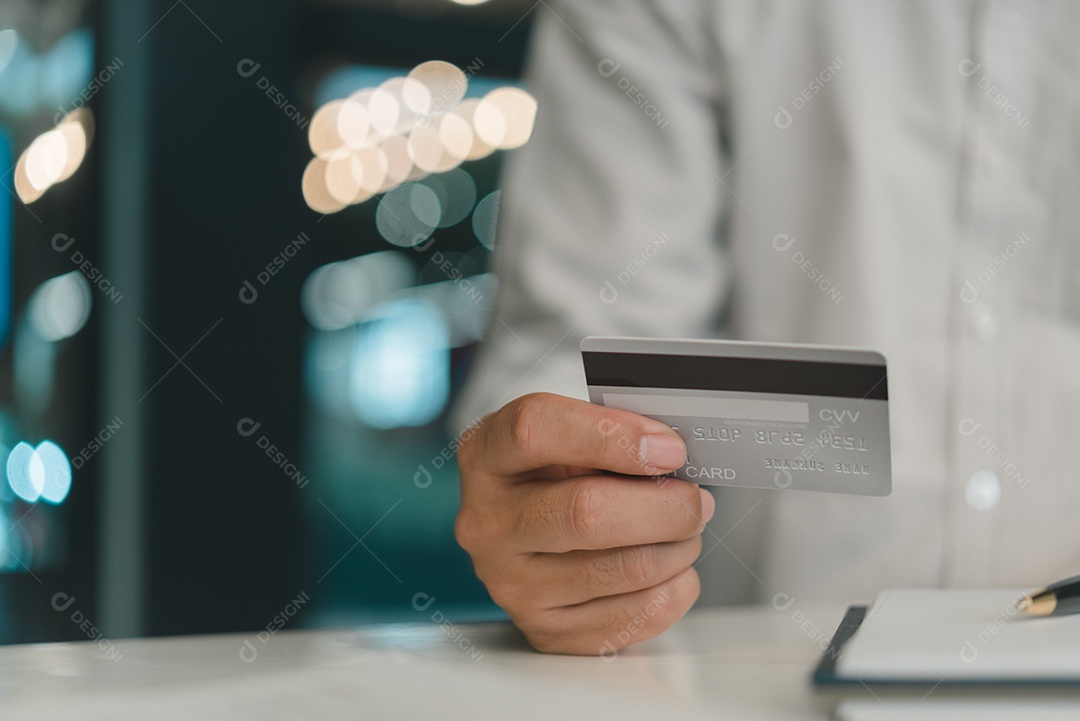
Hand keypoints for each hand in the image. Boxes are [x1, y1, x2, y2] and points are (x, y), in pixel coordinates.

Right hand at [455, 392, 714, 654]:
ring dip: (677, 548)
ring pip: (621, 568)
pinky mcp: (545, 629)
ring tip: (684, 532)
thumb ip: (610, 433)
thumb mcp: (565, 433)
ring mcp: (511, 582)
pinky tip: (671, 570)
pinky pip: (633, 617)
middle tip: (694, 500)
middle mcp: (488, 522)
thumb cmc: (552, 474)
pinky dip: (673, 590)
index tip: (667, 449)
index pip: (535, 431)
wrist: (522, 529)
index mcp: (486, 455)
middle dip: (664, 505)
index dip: (612, 436)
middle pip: (586, 513)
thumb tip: (671, 453)